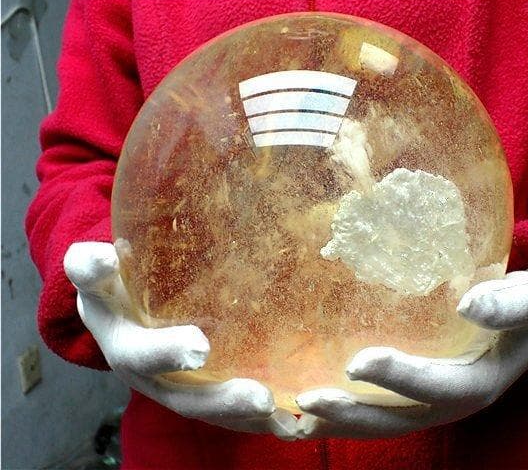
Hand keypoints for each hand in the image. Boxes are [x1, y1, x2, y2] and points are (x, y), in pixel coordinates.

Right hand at [64, 242, 296, 439]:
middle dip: (217, 397)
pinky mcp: (195, 394)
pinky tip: (287, 421)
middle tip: (258, 395)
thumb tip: (103, 255)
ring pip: (209, 411)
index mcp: (122, 344)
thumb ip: (92, 265)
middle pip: (181, 395)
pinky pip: (225, 415)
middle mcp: (147, 377)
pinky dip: (255, 422)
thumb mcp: (96, 271)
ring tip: (280, 410)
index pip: (136, 352)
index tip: (202, 348)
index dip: (164, 353)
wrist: (113, 312)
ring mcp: (171, 390)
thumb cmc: (113, 284)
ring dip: (244, 414)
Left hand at [295, 271, 527, 438]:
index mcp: (476, 383)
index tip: (357, 363)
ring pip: (379, 424)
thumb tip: (468, 303)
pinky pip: (372, 413)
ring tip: (293, 414)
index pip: (435, 387)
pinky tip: (299, 412)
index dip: (398, 378)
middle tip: (309, 398)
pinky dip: (336, 419)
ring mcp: (426, 407)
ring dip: (337, 422)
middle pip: (396, 419)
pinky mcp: (410, 399)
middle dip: (353, 412)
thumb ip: (506, 304)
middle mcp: (447, 404)